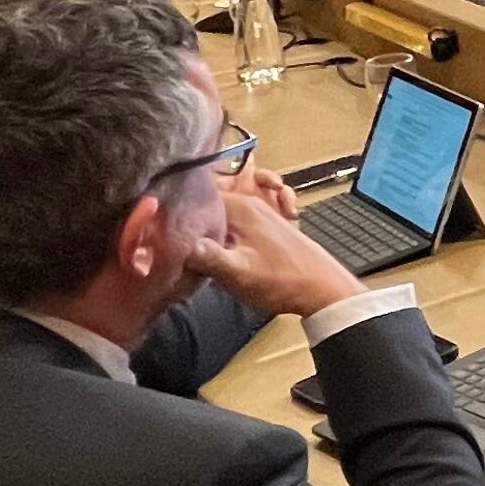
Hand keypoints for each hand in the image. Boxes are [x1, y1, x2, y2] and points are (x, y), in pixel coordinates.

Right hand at [188, 178, 358, 318]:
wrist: (321, 288)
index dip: (178, 213)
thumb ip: (209, 257)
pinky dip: (223, 239)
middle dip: (191, 223)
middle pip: (207, 207)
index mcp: (240, 206)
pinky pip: (234, 228)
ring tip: (193, 255)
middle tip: (173, 245)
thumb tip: (178, 243)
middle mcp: (250, 204)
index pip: (196, 197)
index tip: (163, 230)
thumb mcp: (239, 273)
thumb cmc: (281, 280)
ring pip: (220, 219)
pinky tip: (217, 257)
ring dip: (207, 234)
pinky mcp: (265, 231)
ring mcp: (260, 216)